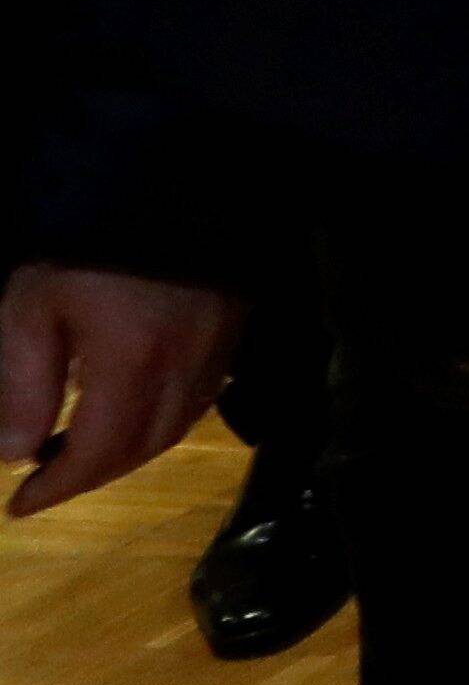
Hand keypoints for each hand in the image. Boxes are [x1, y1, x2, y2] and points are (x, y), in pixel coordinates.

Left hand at [0, 262, 236, 518]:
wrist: (175, 180)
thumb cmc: (89, 244)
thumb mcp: (33, 306)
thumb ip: (23, 384)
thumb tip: (13, 452)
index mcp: (132, 367)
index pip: (97, 453)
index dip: (57, 488)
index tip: (19, 504)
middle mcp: (183, 372)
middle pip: (141, 450)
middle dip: (90, 477)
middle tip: (46, 481)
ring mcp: (215, 353)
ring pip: (175, 429)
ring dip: (128, 454)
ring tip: (84, 452)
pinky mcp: (230, 333)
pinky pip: (199, 400)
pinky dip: (161, 423)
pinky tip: (134, 410)